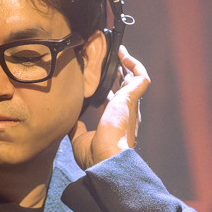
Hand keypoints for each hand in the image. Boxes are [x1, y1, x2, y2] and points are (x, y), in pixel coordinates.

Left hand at [71, 46, 150, 169]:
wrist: (106, 159)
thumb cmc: (95, 155)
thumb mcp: (80, 139)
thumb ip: (77, 128)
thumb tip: (71, 120)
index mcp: (117, 122)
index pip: (117, 102)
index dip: (112, 90)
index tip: (103, 81)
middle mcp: (127, 113)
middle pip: (127, 88)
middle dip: (121, 74)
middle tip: (112, 60)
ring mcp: (131, 106)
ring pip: (135, 80)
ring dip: (128, 65)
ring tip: (120, 52)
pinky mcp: (131, 99)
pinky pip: (141, 78)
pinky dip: (135, 65)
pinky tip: (124, 55)